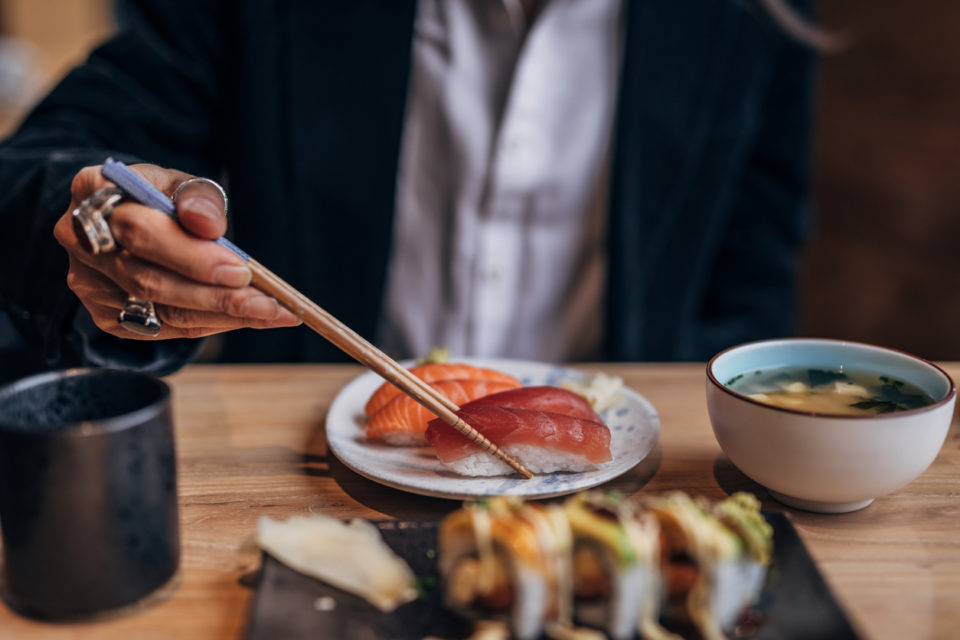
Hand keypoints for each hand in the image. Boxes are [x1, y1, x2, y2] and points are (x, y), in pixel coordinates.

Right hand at [53, 164, 300, 339]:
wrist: (128, 216)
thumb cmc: (160, 197)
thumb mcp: (180, 182)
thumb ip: (197, 196)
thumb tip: (208, 225)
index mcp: (91, 191)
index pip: (140, 231)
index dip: (192, 255)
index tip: (240, 268)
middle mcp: (78, 240)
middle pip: (148, 279)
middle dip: (215, 295)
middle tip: (267, 303)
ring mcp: (89, 283)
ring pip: (159, 310)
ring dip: (222, 316)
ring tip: (271, 313)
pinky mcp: (105, 315)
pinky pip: (163, 328)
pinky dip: (210, 325)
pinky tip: (246, 318)